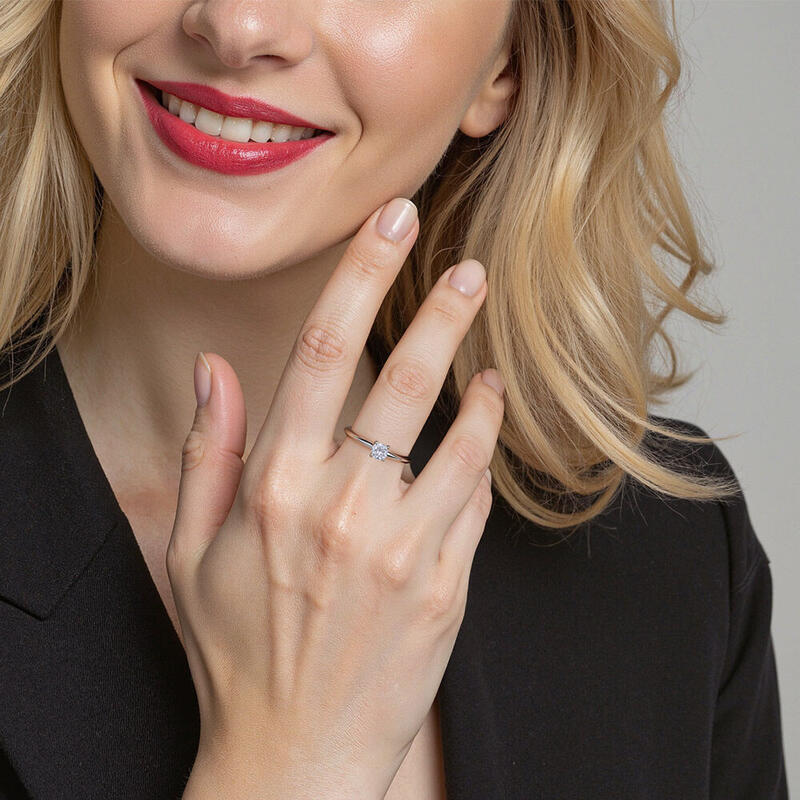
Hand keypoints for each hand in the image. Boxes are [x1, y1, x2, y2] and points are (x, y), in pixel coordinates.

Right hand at [169, 197, 504, 799]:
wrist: (294, 755)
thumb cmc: (236, 648)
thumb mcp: (190, 552)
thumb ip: (207, 452)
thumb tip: (216, 368)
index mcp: (275, 490)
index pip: (322, 354)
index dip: (360, 277)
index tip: (391, 225)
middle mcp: (341, 510)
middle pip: (404, 381)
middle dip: (442, 311)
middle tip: (469, 267)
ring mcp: (401, 550)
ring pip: (458, 440)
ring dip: (478, 387)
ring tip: (488, 357)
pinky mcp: (445, 588)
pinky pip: (476, 503)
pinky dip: (482, 459)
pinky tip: (481, 434)